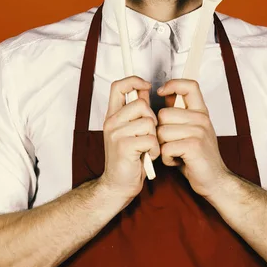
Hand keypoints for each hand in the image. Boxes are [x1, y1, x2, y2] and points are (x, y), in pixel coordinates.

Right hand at [100, 76, 159, 198]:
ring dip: (154, 137)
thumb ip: (137, 111)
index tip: (146, 86)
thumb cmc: (127, 159)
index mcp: (113, 115)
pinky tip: (147, 156)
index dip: (134, 80)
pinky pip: (150, 138)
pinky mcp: (124, 146)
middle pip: (140, 103)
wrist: (118, 185)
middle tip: (148, 135)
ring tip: (147, 148)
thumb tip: (144, 90)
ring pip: (148, 122)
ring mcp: (116, 133)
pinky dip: (154, 149)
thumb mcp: (131, 130)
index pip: (118, 86)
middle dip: (152, 119)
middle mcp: (111, 122)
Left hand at [156, 79, 230, 197]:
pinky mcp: (194, 146)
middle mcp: (202, 119)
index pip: (189, 85)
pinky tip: (177, 161)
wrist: (216, 181)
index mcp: (201, 112)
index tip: (161, 91)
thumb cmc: (199, 157)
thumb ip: (180, 114)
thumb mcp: (191, 130)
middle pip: (164, 114)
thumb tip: (165, 94)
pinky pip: (165, 147)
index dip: (173, 84)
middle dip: (160, 131)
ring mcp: (199, 131)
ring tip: (175, 153)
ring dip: (163, 147)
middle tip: (171, 143)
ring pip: (162, 132)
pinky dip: (166, 158)